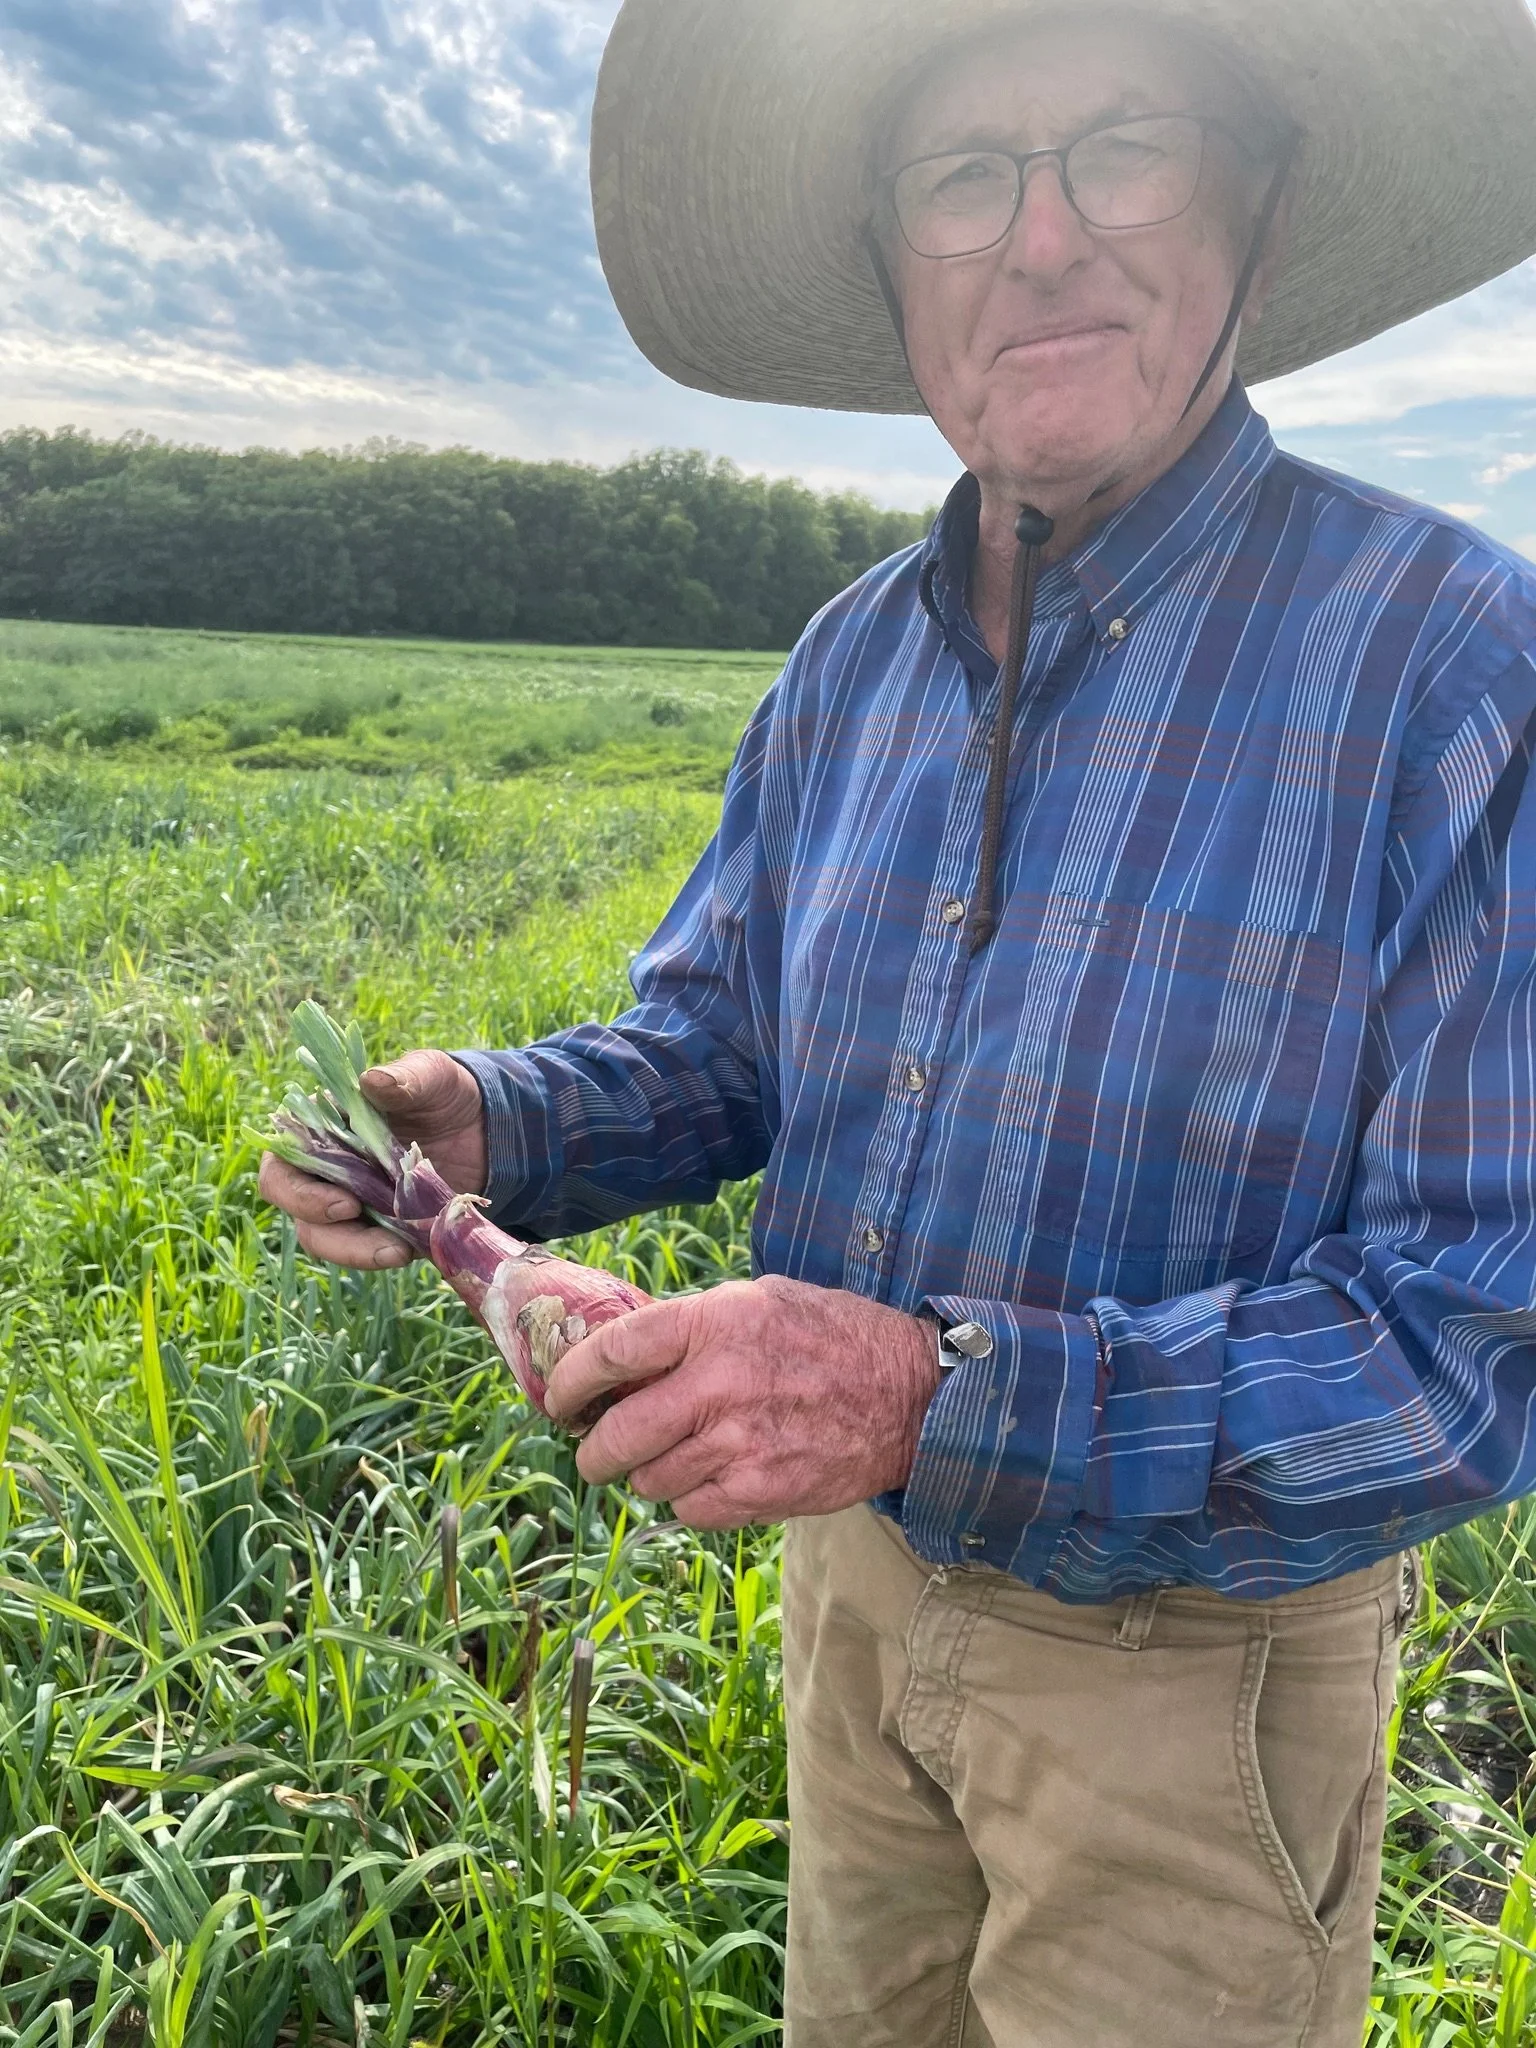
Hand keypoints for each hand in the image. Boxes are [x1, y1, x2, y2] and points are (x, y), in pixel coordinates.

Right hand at [257, 1049, 487, 1268]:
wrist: (484, 1128)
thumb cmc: (444, 1092)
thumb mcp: (433, 1075)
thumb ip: (405, 1076)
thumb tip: (371, 1080)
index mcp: (321, 1126)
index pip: (281, 1162)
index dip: (296, 1190)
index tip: (343, 1203)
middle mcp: (325, 1166)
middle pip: (296, 1207)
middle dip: (325, 1228)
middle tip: (365, 1229)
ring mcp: (348, 1199)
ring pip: (325, 1237)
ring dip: (356, 1251)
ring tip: (398, 1252)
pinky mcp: (377, 1225)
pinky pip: (365, 1249)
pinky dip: (382, 1254)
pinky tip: (412, 1252)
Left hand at [542, 1275, 941, 1528]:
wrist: (910, 1393)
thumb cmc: (833, 1336)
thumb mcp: (760, 1301)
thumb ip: (694, 1326)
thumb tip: (624, 1356)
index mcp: (714, 1323)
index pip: (613, 1352)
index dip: (572, 1380)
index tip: (560, 1398)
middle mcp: (719, 1383)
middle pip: (617, 1434)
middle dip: (592, 1451)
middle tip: (594, 1452)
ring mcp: (740, 1444)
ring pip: (650, 1479)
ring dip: (648, 1475)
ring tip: (671, 1458)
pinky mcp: (762, 1492)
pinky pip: (692, 1510)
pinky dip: (690, 1500)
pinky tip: (712, 1477)